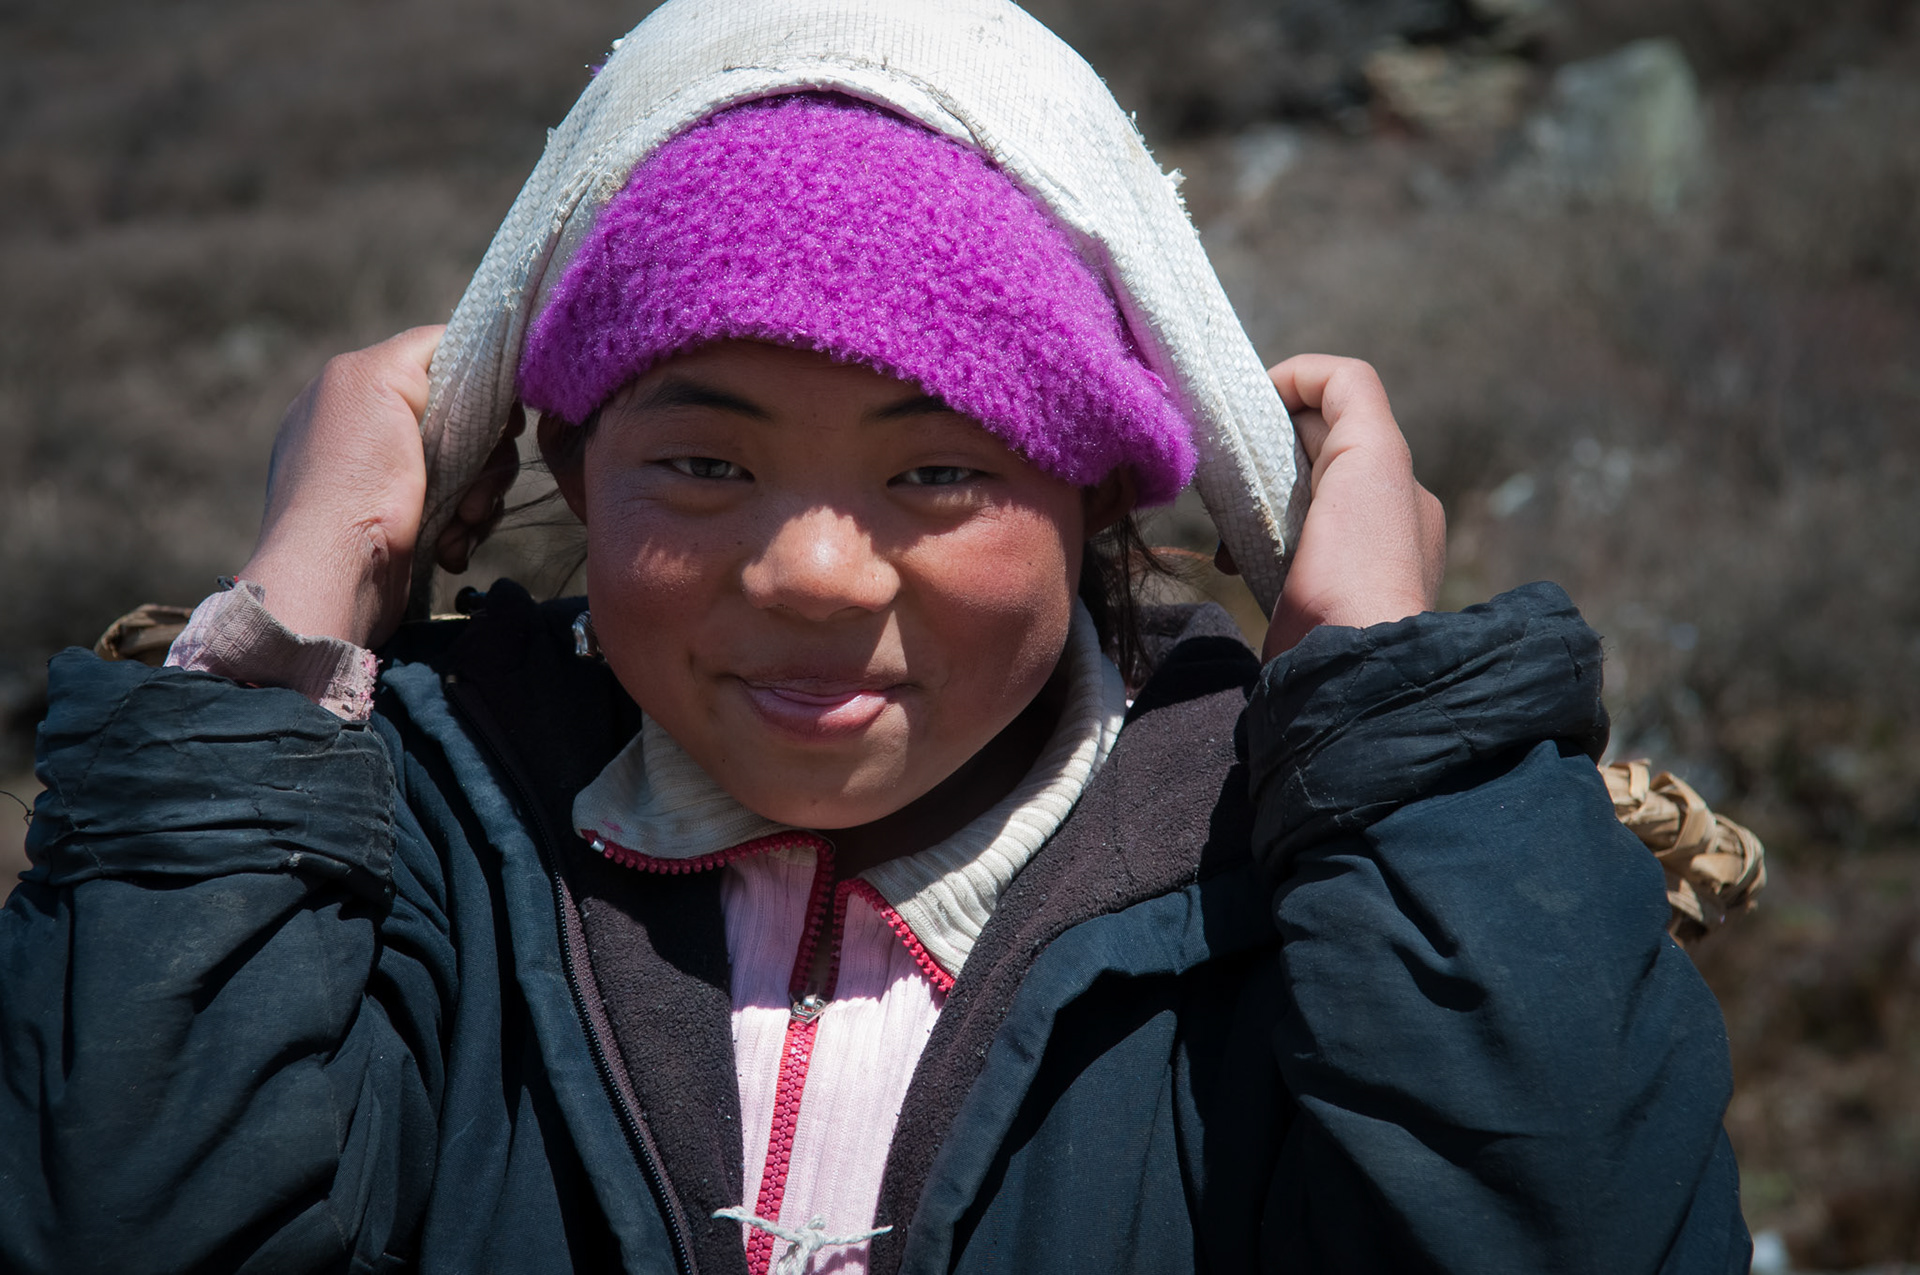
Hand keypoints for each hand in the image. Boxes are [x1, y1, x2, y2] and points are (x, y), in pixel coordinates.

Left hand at [237, 327, 521, 647]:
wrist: (338, 572)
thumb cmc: (353, 475)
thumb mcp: (375, 380)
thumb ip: (420, 348)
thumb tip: (462, 348)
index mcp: (357, 390)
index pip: (441, 364)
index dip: (482, 387)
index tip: (501, 419)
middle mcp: (371, 432)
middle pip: (468, 423)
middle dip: (486, 457)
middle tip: (477, 489)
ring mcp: (389, 483)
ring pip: (474, 471)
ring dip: (481, 499)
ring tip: (461, 523)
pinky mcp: (406, 529)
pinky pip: (462, 513)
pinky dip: (465, 529)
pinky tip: (448, 547)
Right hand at [1218, 355, 1445, 661]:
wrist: (1345, 666)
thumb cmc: (1361, 560)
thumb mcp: (1373, 453)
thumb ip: (1347, 394)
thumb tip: (1293, 380)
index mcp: (1400, 488)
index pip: (1340, 414)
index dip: (1291, 398)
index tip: (1247, 412)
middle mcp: (1381, 524)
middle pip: (1307, 457)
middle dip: (1263, 453)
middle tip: (1229, 470)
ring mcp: (1345, 569)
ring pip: (1283, 506)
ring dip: (1249, 504)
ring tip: (1228, 524)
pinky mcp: (1310, 606)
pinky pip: (1272, 555)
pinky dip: (1246, 548)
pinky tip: (1231, 564)